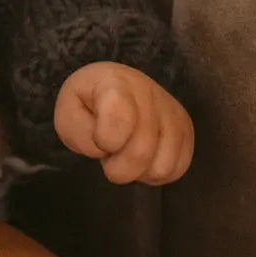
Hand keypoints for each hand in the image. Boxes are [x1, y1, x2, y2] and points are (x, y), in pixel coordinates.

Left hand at [54, 62, 193, 185]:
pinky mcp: (187, 129)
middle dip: (117, 167)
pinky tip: (142, 159)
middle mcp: (150, 93)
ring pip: (161, 166)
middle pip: (141, 152)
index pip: (120, 118)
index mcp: (116, 82)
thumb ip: (77, 132)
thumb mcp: (68, 114)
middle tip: (109, 154)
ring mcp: (172, 112)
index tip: (99, 139)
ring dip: (137, 171)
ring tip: (125, 153)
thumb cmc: (88, 104)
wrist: (114, 88)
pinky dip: (154, 174)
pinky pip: (176, 169)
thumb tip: (104, 149)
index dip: (104, 140)